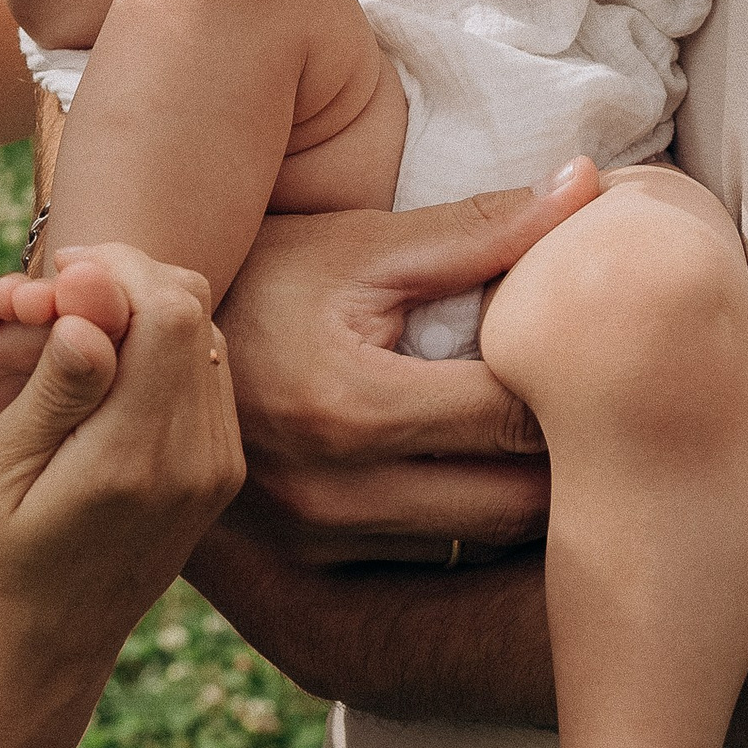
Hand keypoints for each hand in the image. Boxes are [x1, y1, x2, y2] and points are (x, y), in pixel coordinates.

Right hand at [0, 243, 246, 691]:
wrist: (37, 658)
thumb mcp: (1, 472)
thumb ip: (57, 385)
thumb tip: (94, 301)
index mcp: (133, 459)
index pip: (171, 312)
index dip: (118, 267)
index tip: (56, 271)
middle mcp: (193, 463)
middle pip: (196, 313)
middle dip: (132, 279)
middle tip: (62, 286)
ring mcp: (214, 472)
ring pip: (207, 337)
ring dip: (148, 311)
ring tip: (77, 323)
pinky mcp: (217, 476)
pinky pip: (207, 376)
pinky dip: (163, 350)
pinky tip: (108, 363)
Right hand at [214, 163, 603, 554]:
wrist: (146, 343)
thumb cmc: (265, 276)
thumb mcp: (364, 244)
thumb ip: (482, 226)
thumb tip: (589, 182)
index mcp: (355, 406)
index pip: (518, 417)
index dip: (576, 382)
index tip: (600, 348)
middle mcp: (338, 492)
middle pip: (519, 502)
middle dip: (570, 452)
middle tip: (599, 397)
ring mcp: (324, 538)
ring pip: (484, 541)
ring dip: (528, 493)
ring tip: (551, 432)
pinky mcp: (318, 564)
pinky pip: (433, 558)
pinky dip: (470, 518)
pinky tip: (481, 466)